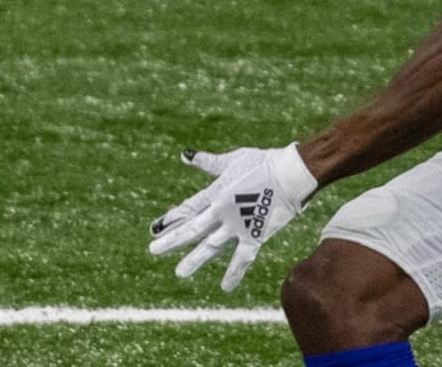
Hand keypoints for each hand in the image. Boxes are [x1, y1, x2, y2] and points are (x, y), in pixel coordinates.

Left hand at [148, 143, 315, 290]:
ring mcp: (236, 225)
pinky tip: (225, 287)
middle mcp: (221, 211)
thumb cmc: (261, 162)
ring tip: (180, 273)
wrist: (288, 174)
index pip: (188, 209)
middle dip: (172, 239)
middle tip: (153, 250)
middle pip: (192, 228)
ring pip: (211, 246)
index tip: (155, 228)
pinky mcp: (254, 235)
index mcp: (215, 192)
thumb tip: (185, 155)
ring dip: (195, 259)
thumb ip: (208, 162)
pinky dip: (234, 272)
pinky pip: (242, 258)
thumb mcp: (231, 160)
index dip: (172, 219)